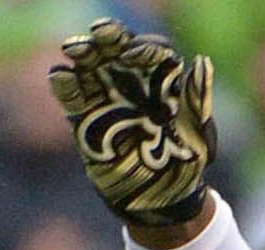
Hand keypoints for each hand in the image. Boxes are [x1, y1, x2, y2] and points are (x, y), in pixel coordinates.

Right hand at [49, 19, 215, 233]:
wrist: (161, 201)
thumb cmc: (185, 165)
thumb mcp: (198, 134)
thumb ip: (196, 98)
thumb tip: (202, 61)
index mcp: (162, 83)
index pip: (150, 52)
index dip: (143, 47)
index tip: (135, 53)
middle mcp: (132, 85)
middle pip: (116, 50)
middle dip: (107, 39)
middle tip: (99, 34)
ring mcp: (107, 99)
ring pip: (90, 66)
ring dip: (82, 54)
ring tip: (77, 50)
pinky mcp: (86, 120)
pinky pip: (72, 96)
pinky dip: (64, 84)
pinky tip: (62, 76)